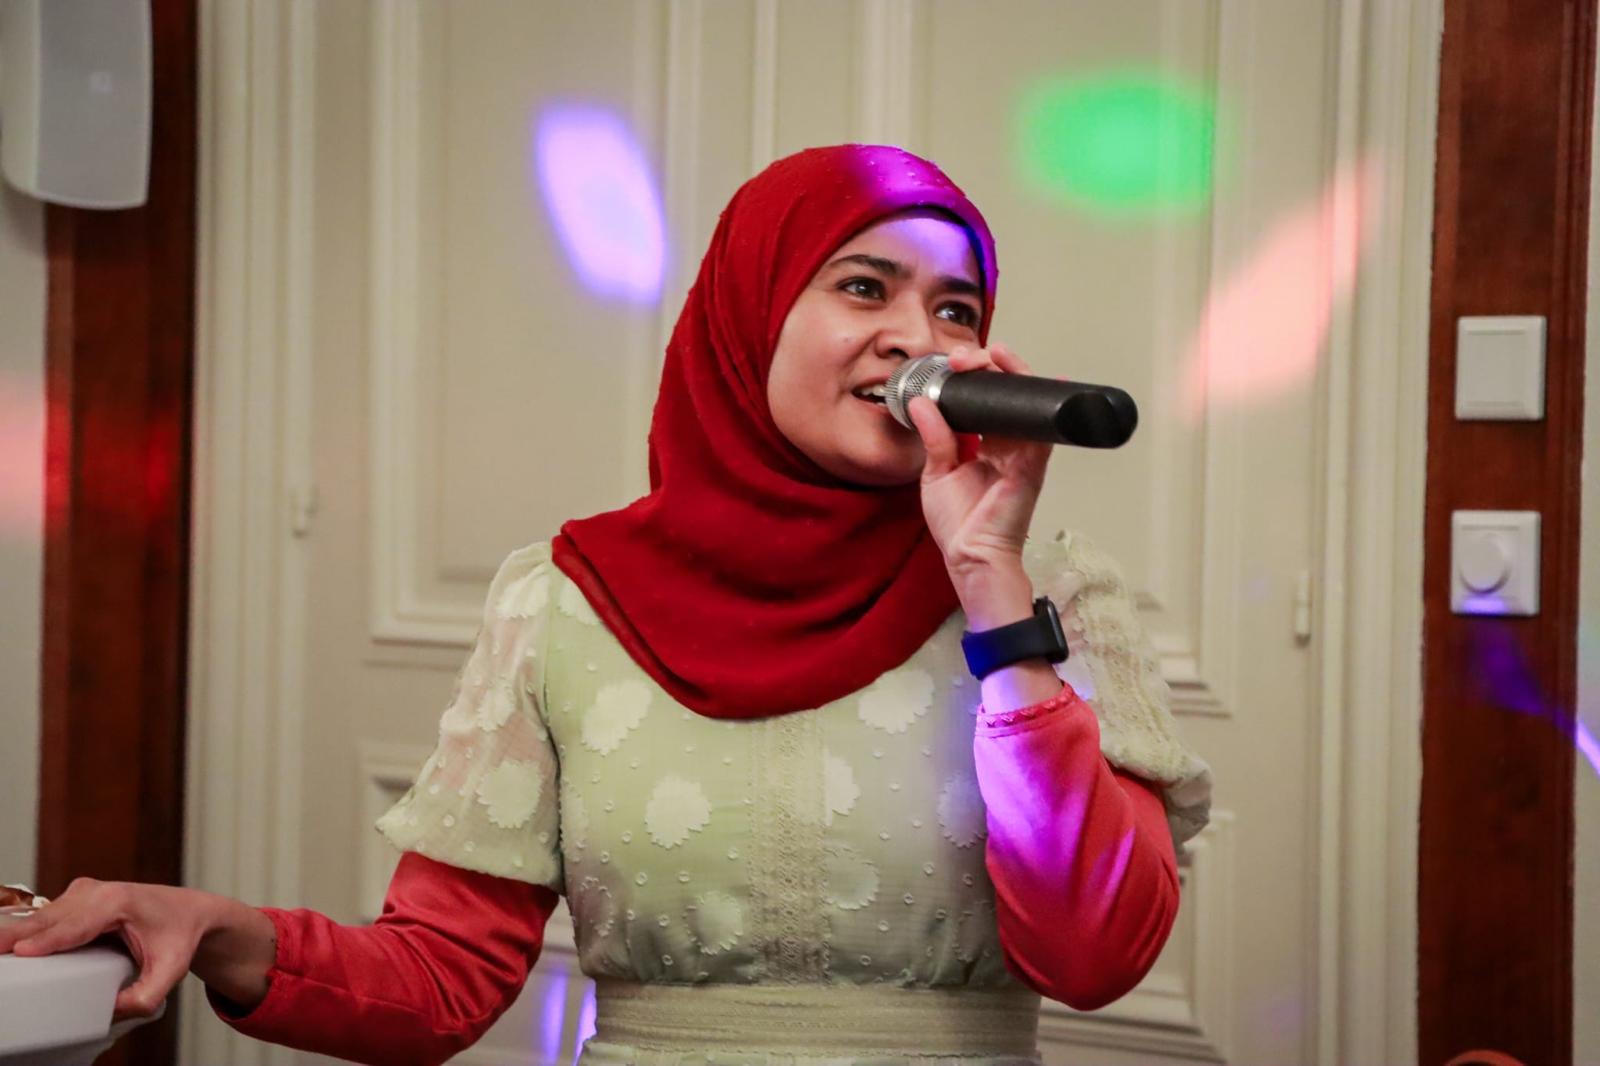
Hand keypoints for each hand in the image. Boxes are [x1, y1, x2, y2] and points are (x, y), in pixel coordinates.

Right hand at [0, 878, 214, 1020]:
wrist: (191, 912)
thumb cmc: (180, 935)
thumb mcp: (171, 971)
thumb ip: (144, 996)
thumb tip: (109, 1011)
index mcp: (120, 902)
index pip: (75, 925)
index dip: (47, 940)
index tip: (21, 952)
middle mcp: (99, 891)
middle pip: (49, 918)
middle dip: (18, 934)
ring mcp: (84, 892)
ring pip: (42, 915)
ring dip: (18, 931)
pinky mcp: (76, 899)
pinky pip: (45, 916)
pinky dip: (26, 928)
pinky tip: (9, 942)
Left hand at [907, 343, 1052, 613]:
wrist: (970, 557)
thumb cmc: (959, 524)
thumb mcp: (935, 473)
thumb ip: (934, 438)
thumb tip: (921, 403)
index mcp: (985, 447)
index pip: (985, 403)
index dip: (973, 379)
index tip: (952, 364)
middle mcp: (1007, 446)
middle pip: (1007, 396)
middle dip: (989, 368)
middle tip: (964, 359)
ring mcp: (1022, 454)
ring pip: (1025, 403)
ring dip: (1010, 374)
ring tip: (992, 355)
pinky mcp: (1031, 466)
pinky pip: (1039, 428)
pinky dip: (1036, 401)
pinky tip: (1026, 377)